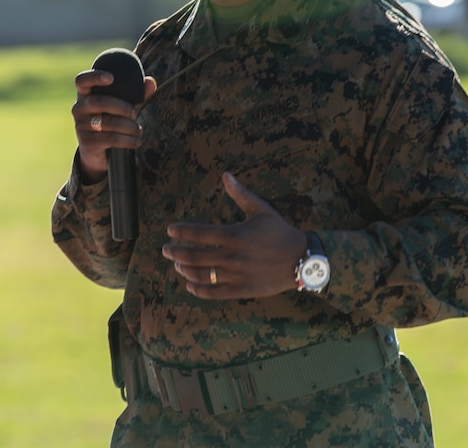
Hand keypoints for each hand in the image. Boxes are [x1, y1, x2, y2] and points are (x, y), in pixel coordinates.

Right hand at [72, 69, 156, 180]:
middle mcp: (79, 108)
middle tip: (135, 114)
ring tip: (139, 130)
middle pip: (100, 102)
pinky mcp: (87, 142)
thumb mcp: (120, 107)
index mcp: (85, 95)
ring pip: (108, 122)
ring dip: (129, 126)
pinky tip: (137, 141)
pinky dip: (128, 140)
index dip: (94, 76)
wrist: (95, 152)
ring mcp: (81, 125)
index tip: (111, 77)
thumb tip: (150, 81)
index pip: (82, 80)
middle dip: (123, 107)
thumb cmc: (109, 121)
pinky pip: (111, 139)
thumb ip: (135, 94)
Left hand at [161, 172, 307, 299]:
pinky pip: (214, 293)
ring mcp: (236, 275)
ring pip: (201, 275)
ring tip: (177, 265)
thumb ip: (240, 194)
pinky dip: (199, 290)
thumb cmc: (280, 231)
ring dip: (185, 270)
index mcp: (234, 235)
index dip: (182, 231)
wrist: (301, 259)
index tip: (170, 230)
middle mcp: (232, 256)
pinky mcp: (241, 289)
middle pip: (194, 256)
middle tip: (165, 250)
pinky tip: (190, 285)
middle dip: (175, 253)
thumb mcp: (261, 209)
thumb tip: (225, 174)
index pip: (199, 233)